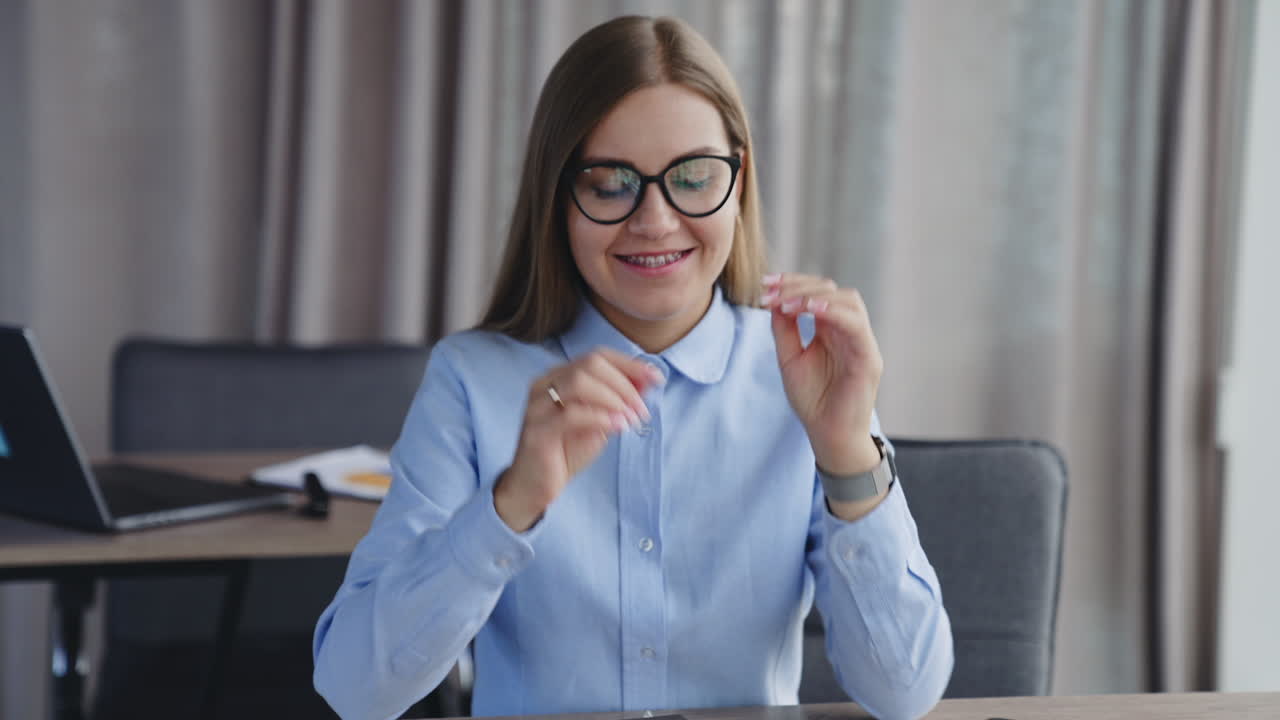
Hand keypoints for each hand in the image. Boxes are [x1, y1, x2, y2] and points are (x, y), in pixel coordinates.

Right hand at [494, 349, 663, 531]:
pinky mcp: (537, 430)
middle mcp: (544, 384)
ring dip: (614, 399)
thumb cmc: (566, 451)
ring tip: (631, 420)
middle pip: (590, 364)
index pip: (597, 356)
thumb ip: (618, 401)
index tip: (655, 378)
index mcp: (558, 376)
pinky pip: (572, 414)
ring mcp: (538, 405)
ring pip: (580, 382)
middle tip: (642, 410)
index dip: (629, 364)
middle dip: (624, 384)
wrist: (535, 486)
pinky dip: (601, 418)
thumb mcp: (600, 422)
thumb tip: (648, 381)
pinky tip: (618, 427)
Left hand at [762, 273, 882, 475]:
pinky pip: (856, 326)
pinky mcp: (869, 358)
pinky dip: (834, 313)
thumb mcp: (790, 358)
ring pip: (848, 301)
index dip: (792, 283)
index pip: (817, 292)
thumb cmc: (813, 400)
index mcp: (830, 329)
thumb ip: (785, 329)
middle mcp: (848, 331)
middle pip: (832, 290)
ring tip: (788, 302)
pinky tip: (811, 311)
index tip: (765, 284)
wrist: (828, 435)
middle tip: (771, 291)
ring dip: (816, 296)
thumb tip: (775, 299)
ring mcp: (861, 342)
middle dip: (799, 285)